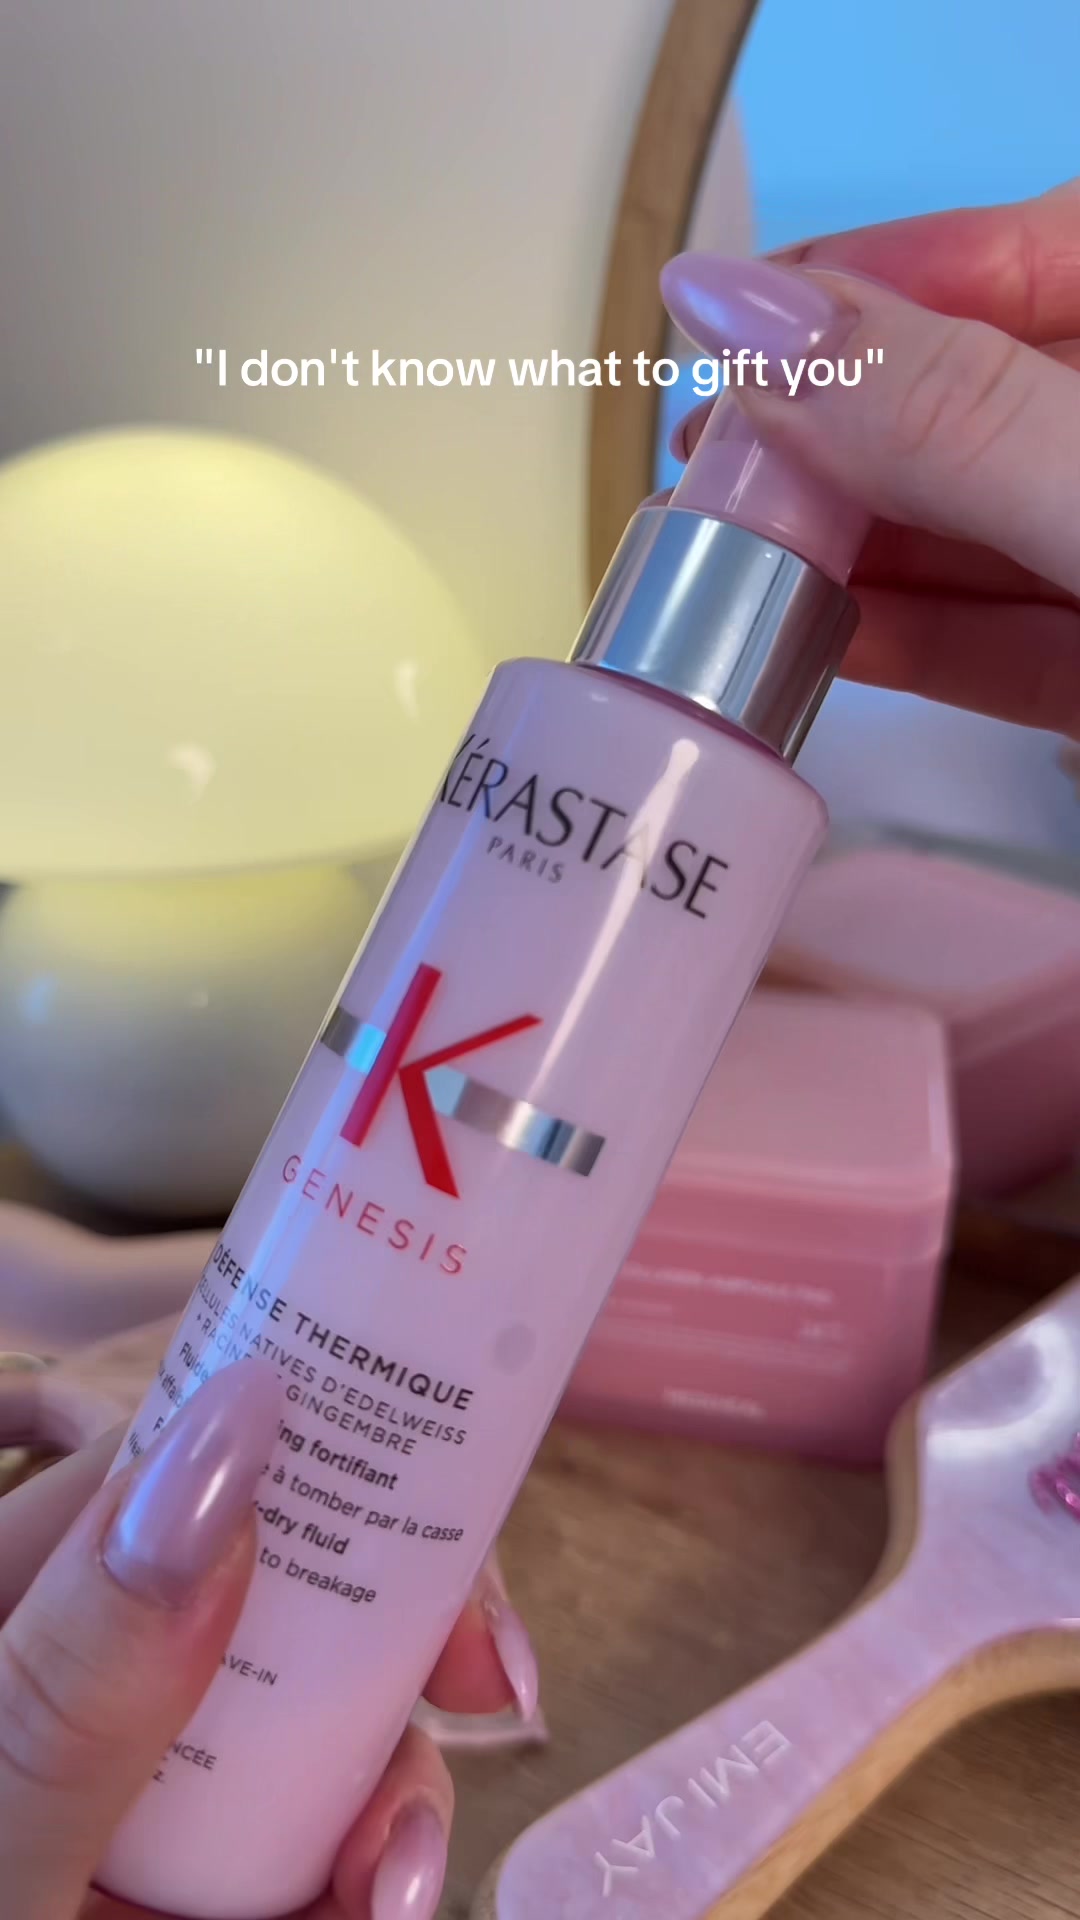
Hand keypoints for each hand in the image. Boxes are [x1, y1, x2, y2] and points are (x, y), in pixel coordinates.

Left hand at [0, 1365, 538, 1919]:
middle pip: (271, 1601)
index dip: (323, 1461)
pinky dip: (355, 1886)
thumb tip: (244, 1415)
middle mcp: (77, 1688)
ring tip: (391, 1895)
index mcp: (3, 1614)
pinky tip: (370, 1918)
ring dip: (385, 1803)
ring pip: (304, 1739)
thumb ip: (85, 1668)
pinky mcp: (178, 1894)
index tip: (447, 1508)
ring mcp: (129, 1800)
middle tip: (489, 1687)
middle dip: (389, 1650)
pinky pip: (299, 1854)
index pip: (173, 1474)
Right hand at [669, 176, 1079, 735]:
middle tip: (712, 457)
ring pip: (983, 534)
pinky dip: (909, 643)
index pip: (1035, 251)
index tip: (732, 313)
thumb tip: (754, 326)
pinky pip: (1009, 646)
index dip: (880, 276)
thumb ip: (957, 418)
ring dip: (850, 545)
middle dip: (840, 428)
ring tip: (723, 551)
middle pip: (983, 403)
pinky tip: (807, 636)